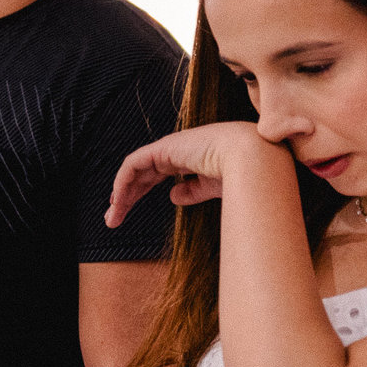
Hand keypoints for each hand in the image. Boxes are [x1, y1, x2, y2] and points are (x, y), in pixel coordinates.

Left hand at [105, 122, 284, 227]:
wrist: (253, 160)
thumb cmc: (244, 175)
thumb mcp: (213, 187)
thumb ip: (193, 191)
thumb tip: (173, 196)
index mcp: (191, 157)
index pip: (157, 173)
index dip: (140, 190)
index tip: (126, 210)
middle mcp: (177, 150)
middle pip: (142, 173)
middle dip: (126, 196)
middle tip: (113, 218)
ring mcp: (169, 147)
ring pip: (134, 170)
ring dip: (121, 193)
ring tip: (112, 217)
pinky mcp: (163, 148)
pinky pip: (133, 164)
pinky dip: (123, 182)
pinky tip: (118, 200)